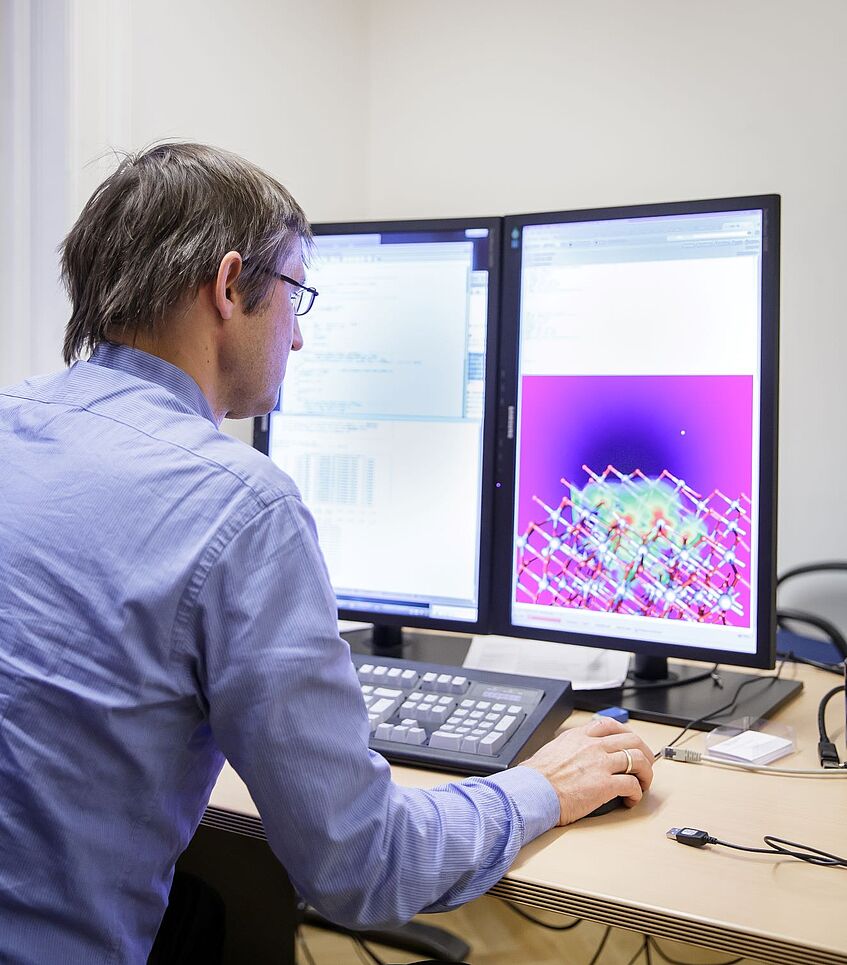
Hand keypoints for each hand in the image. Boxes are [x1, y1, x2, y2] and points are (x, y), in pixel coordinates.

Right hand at [520, 716, 653, 824]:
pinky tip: (631, 800)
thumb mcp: (551, 750)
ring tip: (643, 783)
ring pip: (638, 759)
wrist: (532, 791)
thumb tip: (567, 756)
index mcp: (579, 736)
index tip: (630, 744)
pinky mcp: (605, 785)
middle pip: (632, 740)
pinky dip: (637, 793)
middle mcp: (593, 746)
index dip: (626, 734)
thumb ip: (566, 748)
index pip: (610, 725)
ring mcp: (600, 764)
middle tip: (645, 764)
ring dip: (646, 772)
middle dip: (644, 752)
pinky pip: (632, 784)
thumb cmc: (535, 777)